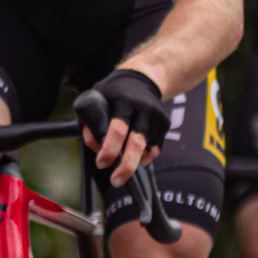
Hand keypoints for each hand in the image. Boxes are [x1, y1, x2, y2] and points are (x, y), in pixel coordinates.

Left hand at [82, 65, 169, 187]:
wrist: (142, 77)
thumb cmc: (113, 92)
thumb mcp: (96, 99)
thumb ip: (92, 122)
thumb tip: (97, 148)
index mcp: (123, 101)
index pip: (118, 129)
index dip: (109, 150)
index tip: (101, 163)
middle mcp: (143, 109)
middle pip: (137, 143)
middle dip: (126, 166)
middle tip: (116, 180)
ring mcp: (157, 116)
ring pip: (148, 149)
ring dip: (134, 163)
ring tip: (122, 169)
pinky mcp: (165, 124)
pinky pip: (155, 149)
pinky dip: (144, 158)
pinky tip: (134, 158)